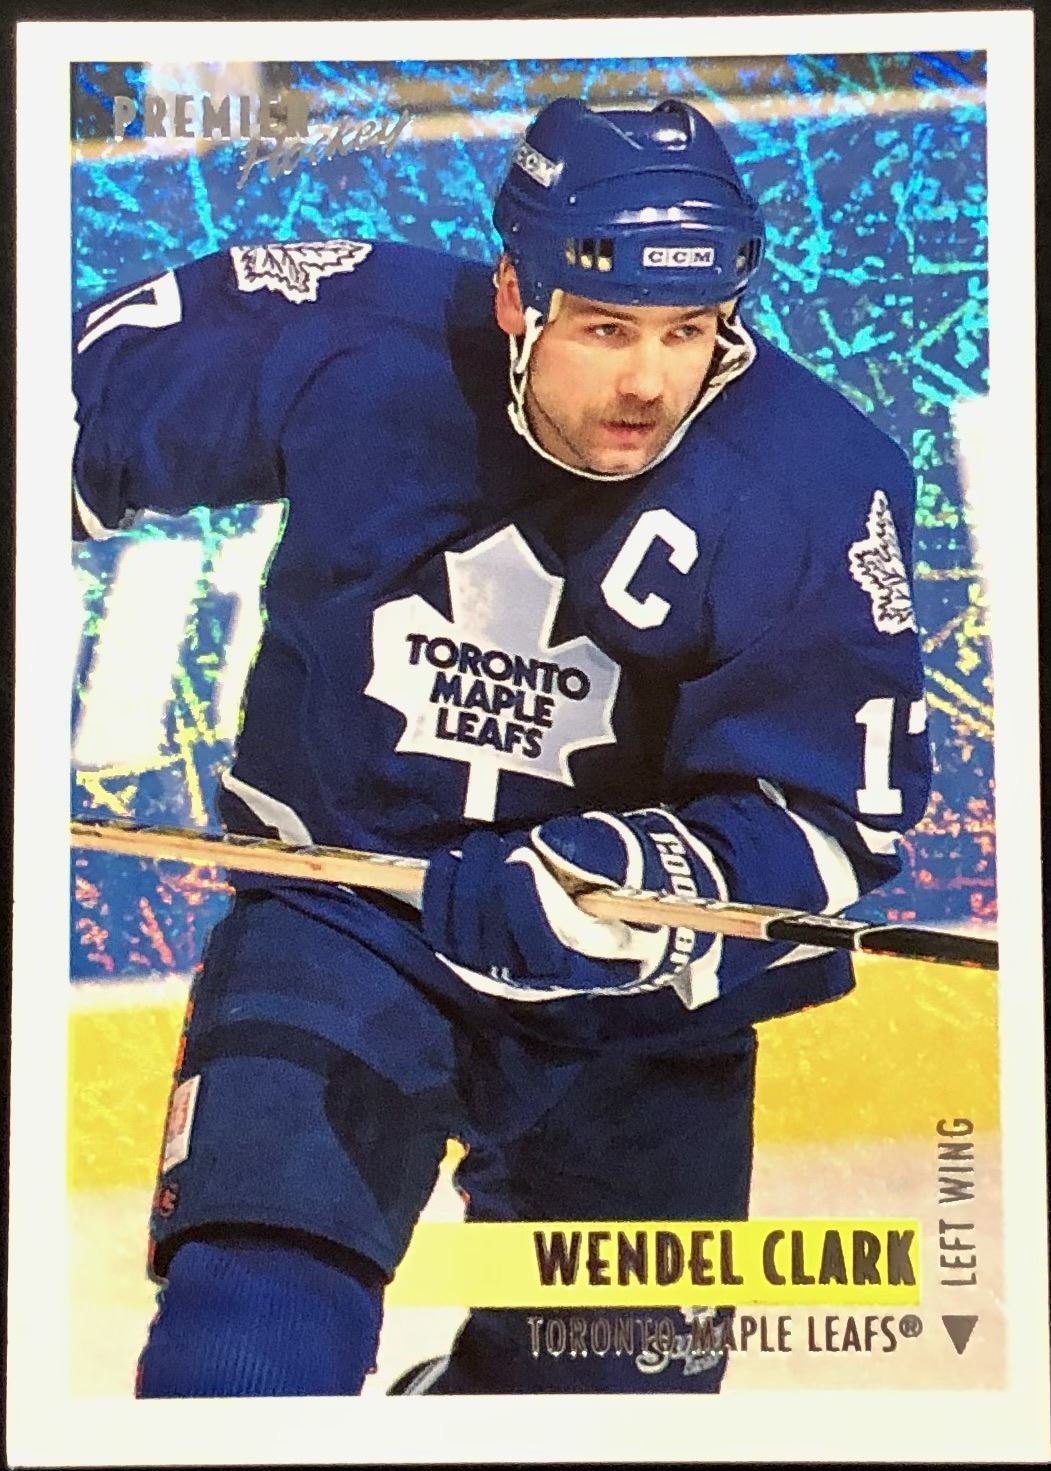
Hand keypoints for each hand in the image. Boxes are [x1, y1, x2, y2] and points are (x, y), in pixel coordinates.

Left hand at [420, 807, 720, 995]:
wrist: (621, 905)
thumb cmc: (634, 877)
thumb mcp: (641, 857)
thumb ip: (605, 849)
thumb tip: (548, 842)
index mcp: (602, 954)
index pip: (554, 941)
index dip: (529, 901)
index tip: (520, 856)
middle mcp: (554, 976)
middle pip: (502, 944)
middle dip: (492, 882)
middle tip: (507, 843)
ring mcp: (513, 973)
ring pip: (467, 940)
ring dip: (467, 882)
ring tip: (489, 847)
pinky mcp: (481, 961)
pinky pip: (444, 936)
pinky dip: (438, 894)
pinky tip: (453, 861)